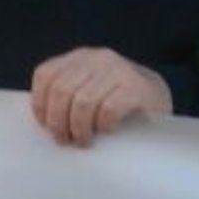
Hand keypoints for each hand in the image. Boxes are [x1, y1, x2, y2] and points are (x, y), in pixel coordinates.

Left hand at [30, 49, 172, 147]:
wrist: (158, 97)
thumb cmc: (115, 100)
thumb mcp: (88, 89)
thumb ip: (66, 95)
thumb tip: (41, 121)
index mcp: (79, 58)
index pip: (46, 74)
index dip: (40, 103)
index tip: (45, 125)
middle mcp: (97, 58)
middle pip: (61, 90)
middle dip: (58, 121)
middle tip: (64, 139)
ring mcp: (118, 69)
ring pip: (82, 102)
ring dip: (79, 127)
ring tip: (84, 140)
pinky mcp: (136, 86)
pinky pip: (108, 109)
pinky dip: (102, 124)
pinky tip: (107, 130)